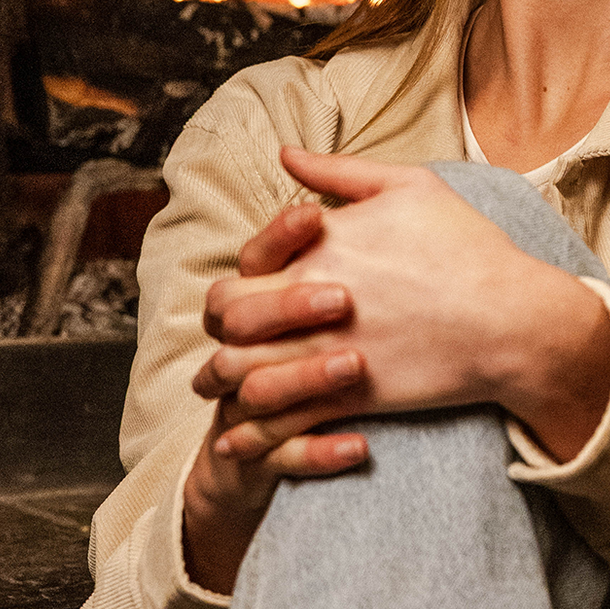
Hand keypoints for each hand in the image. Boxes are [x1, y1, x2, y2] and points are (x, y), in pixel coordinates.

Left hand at [182, 150, 609, 592]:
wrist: (512, 318)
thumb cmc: (470, 248)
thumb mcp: (413, 187)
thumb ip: (343, 172)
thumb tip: (288, 155)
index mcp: (320, 243)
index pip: (245, 261)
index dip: (247, 275)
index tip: (272, 284)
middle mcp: (309, 295)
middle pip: (225, 316)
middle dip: (225, 328)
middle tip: (244, 337)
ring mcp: (323, 348)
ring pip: (236, 372)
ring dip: (226, 381)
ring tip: (235, 388)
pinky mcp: (345, 396)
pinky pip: (276, 420)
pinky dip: (253, 434)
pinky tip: (248, 436)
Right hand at [182, 199, 370, 591]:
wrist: (369, 419)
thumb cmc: (372, 324)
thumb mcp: (360, 254)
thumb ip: (335, 199)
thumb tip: (292, 152)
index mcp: (270, 302)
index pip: (252, 263)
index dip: (276, 238)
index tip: (317, 216)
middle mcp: (253, 350)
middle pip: (238, 323)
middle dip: (284, 308)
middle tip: (344, 299)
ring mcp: (255, 403)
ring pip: (256, 390)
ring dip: (302, 379)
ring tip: (357, 366)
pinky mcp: (270, 454)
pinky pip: (283, 456)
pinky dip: (317, 451)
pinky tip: (360, 443)